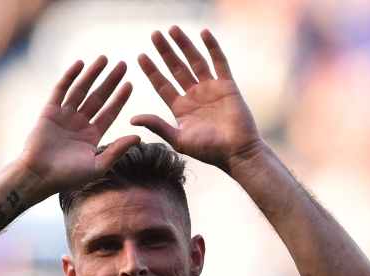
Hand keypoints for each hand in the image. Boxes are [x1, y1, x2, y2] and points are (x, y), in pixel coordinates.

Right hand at [19, 57, 140, 194]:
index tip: (130, 84)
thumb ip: (117, 151)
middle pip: (98, 97)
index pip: (109, 113)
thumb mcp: (97, 166)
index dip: (120, 98)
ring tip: (104, 58)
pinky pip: (60, 90)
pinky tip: (80, 64)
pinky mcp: (49, 112)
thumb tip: (138, 137)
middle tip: (123, 65)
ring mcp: (64, 116)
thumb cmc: (67, 177)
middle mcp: (79, 124)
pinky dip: (69, 76)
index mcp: (91, 136)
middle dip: (110, 81)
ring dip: (92, 74)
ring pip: (81, 90)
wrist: (39, 176)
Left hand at [131, 27, 262, 172]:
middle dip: (165, 52)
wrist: (237, 153)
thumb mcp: (179, 139)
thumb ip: (157, 126)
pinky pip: (219, 62)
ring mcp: (211, 88)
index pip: (162, 84)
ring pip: (195, 61)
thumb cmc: (209, 151)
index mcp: (181, 108)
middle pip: (176, 68)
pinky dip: (212, 47)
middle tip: (154, 35)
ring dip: (184, 44)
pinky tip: (203, 32)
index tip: (140, 56)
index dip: (151, 70)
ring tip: (173, 29)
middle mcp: (194, 95)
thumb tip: (132, 118)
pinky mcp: (227, 85)